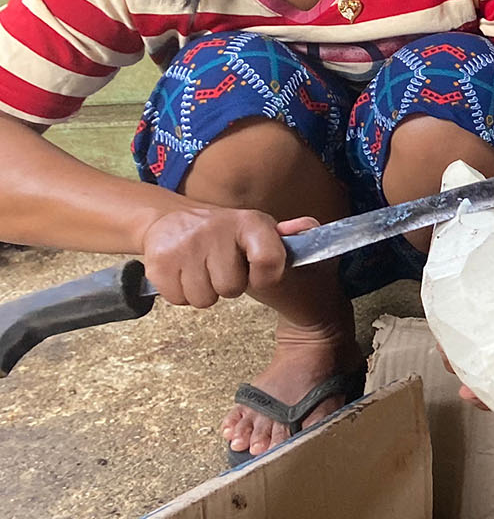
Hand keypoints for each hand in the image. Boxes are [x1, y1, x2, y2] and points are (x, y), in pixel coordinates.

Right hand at [139, 210, 321, 307]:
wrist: (169, 218)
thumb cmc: (225, 233)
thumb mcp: (258, 229)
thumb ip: (286, 236)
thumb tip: (311, 228)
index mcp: (250, 223)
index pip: (269, 261)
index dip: (266, 277)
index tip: (257, 275)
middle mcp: (217, 230)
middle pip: (231, 289)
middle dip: (228, 285)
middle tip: (221, 268)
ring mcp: (185, 245)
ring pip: (204, 300)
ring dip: (204, 292)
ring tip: (202, 269)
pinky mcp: (159, 261)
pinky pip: (179, 299)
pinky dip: (181, 293)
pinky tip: (183, 272)